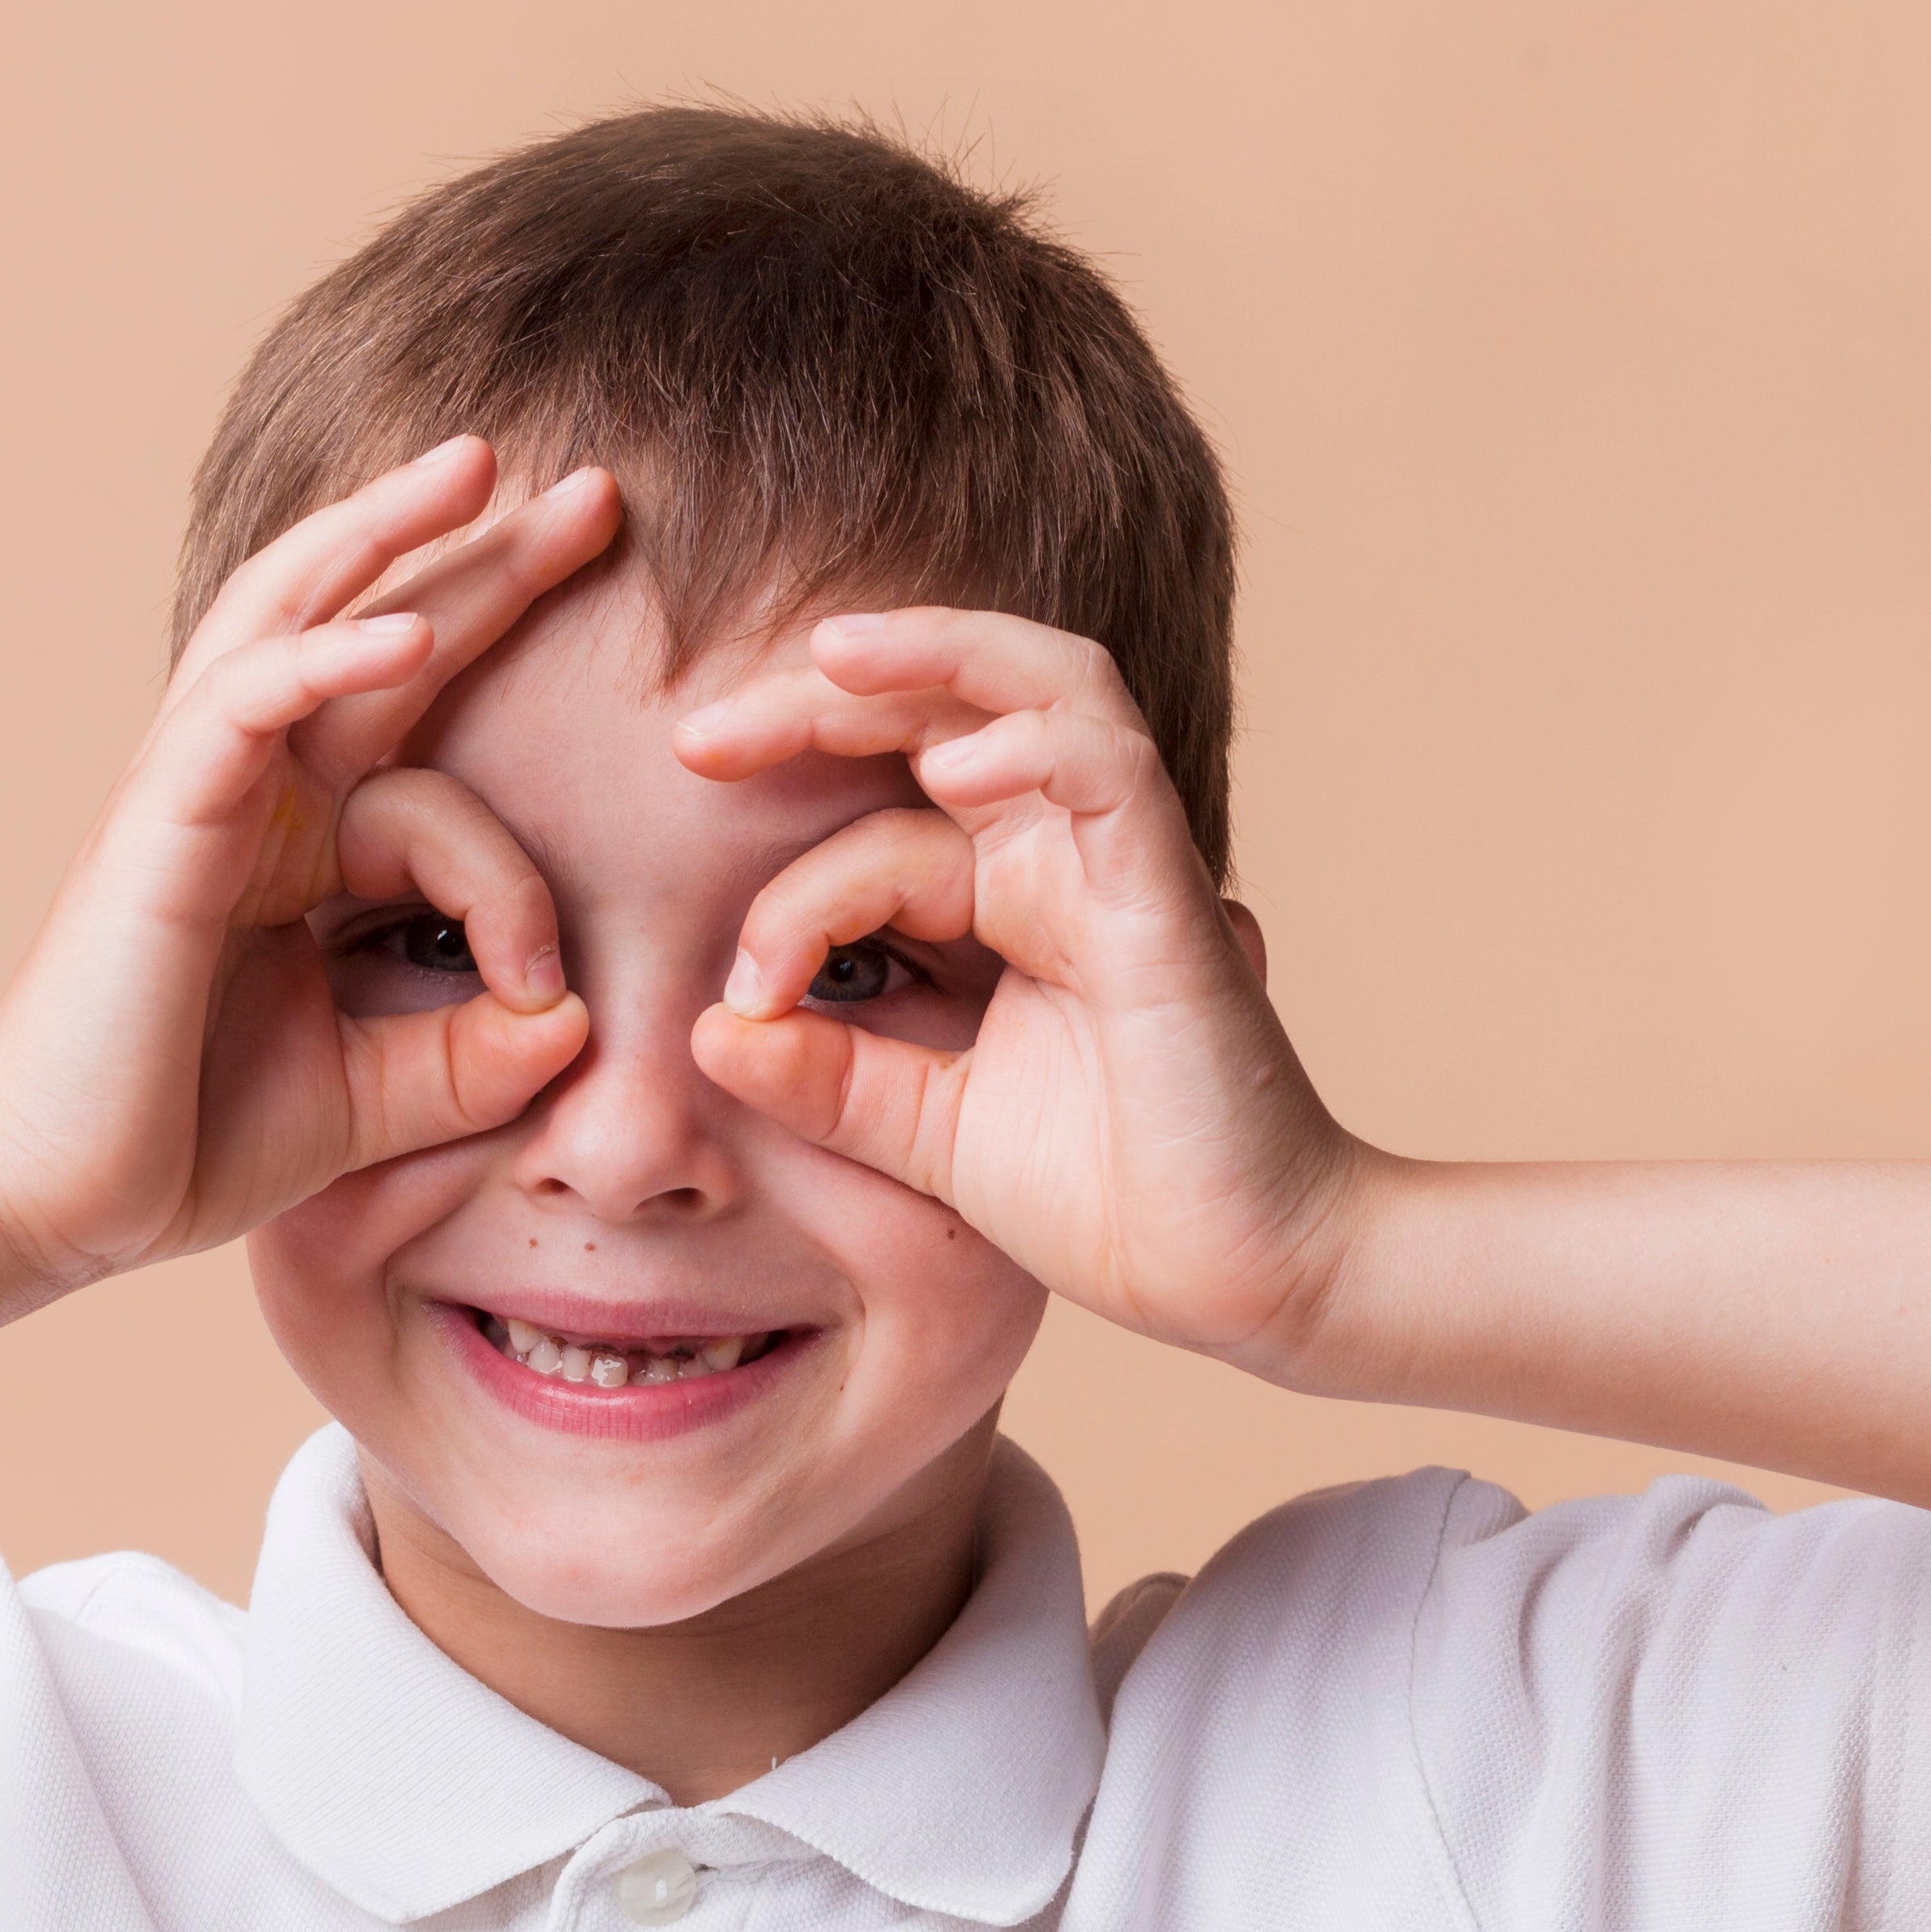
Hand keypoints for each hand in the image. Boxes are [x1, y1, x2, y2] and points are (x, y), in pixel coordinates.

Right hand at [0, 441, 610, 1297]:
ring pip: (288, 616)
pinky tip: (400, 632)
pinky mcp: (156, 826)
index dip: (520, 870)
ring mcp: (195, 792)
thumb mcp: (382, 1096)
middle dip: (477, 552)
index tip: (554, 987)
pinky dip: (319, 660)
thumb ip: (479, 1055)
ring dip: (384, 534)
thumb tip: (576, 1017)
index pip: (434, 762)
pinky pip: (242, 708)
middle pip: (367, 624)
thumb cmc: (196, 1139)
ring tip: (480, 467)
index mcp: (301, 838)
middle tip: (595, 488)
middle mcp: (252, 789)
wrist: (63, 1206)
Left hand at [673, 608, 1366, 1370]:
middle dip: (814, 700)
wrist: (1236, 1278)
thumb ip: (826, 1079)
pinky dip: (1034, 738)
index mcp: (1003, 903)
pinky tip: (952, 764)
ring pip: (1041, 686)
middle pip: (939, 711)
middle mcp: (1061, 860)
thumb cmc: (1106, 1199)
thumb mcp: (926, 1133)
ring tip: (829, 657)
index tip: (740, 994)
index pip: (876, 825)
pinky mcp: (1168, 894)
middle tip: (694, 736)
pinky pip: (1109, 764)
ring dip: (934, 653)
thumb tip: (707, 1028)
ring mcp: (1118, 863)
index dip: (786, 889)